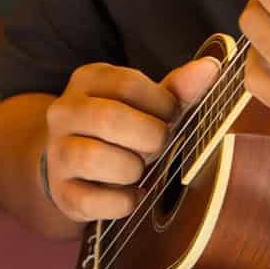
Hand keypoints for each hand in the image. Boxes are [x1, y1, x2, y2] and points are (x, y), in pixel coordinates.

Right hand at [42, 58, 220, 220]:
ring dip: (132, 169)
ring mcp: (57, 152)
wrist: (78, 166)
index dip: (162, 105)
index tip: (171, 118)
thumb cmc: (124, 129)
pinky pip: (92, 200)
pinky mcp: (61, 192)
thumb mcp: (149, 104)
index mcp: (87, 80)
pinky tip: (132, 195)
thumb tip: (211, 67)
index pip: (128, 83)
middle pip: (110, 118)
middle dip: (149, 137)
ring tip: (140, 170)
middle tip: (159, 146)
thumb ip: (179, 88)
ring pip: (93, 158)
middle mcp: (64, 112)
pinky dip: (122, 202)